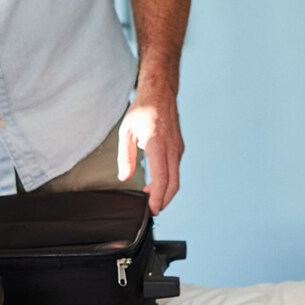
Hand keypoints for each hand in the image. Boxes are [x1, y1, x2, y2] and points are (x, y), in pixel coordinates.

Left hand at [119, 85, 182, 213]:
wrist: (161, 94)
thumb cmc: (143, 110)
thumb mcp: (126, 132)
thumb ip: (126, 157)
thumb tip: (125, 177)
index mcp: (157, 144)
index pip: (161, 178)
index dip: (157, 197)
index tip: (151, 209)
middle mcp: (171, 149)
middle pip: (173, 184)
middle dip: (163, 201)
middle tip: (151, 211)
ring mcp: (178, 149)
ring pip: (176, 179)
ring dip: (165, 192)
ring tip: (150, 200)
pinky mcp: (179, 149)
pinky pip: (175, 170)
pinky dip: (167, 182)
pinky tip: (155, 184)